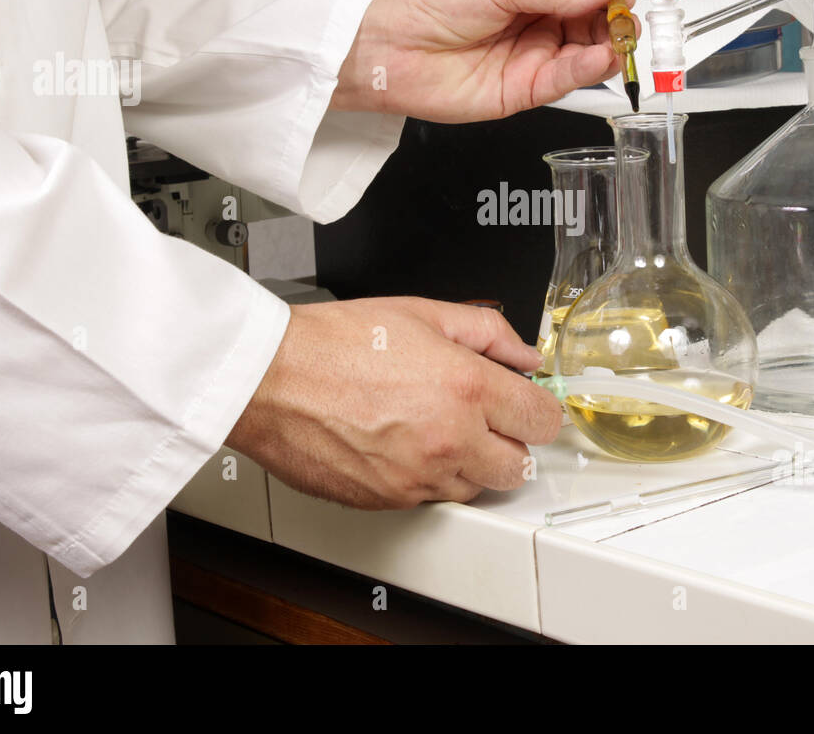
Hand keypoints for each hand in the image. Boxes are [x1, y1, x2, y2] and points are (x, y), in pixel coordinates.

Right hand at [227, 297, 561, 508]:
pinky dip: (428, 477)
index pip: (543, 420)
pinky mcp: (389, 500)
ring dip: (469, 462)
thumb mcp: (422, 312)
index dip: (539, 409)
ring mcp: (419, 476)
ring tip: (436, 426)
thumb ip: (487, 331)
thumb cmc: (333, 343)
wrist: (270, 379)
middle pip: (519, 466)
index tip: (528, 403)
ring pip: (476, 487)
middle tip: (485, 417)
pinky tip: (405, 443)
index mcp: (466, 387)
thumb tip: (523, 353)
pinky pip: (431, 498)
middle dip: (509, 441)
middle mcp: (449, 439)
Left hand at [332, 0, 637, 122]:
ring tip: (617, 40)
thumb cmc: (430, 2)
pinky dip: (584, 71)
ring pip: (584, 55)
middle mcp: (536, 24)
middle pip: (591, 24)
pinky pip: (562, 82)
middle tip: (626, 20)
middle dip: (614, 22)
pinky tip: (597, 58)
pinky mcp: (522, 92)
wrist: (389, 45)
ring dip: (606, 48)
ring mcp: (531, 59)